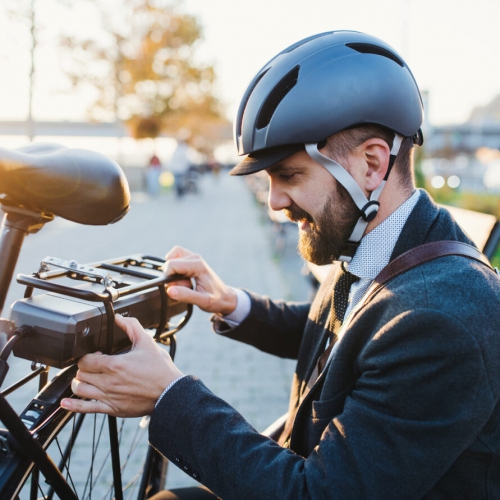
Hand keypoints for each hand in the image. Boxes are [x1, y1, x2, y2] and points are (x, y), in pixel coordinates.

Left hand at [60, 315, 182, 416]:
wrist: (170, 393)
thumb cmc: (160, 370)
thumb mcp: (147, 342)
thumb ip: (131, 327)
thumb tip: (119, 317)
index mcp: (115, 365)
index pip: (86, 360)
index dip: (87, 355)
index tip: (96, 354)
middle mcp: (109, 382)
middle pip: (81, 374)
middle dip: (84, 367)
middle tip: (93, 365)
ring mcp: (109, 397)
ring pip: (80, 390)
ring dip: (79, 382)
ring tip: (86, 379)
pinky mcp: (112, 409)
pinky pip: (86, 409)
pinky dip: (73, 406)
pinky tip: (66, 403)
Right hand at [163, 246, 236, 315]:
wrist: (225, 297)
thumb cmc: (216, 299)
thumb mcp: (202, 301)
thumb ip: (185, 295)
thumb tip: (169, 290)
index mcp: (198, 265)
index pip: (171, 265)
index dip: (169, 278)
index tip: (179, 288)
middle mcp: (195, 258)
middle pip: (169, 262)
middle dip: (172, 277)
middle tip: (186, 286)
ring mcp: (193, 257)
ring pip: (171, 258)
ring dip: (172, 271)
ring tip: (184, 282)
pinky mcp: (191, 260)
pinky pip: (175, 259)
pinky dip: (174, 269)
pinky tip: (183, 279)